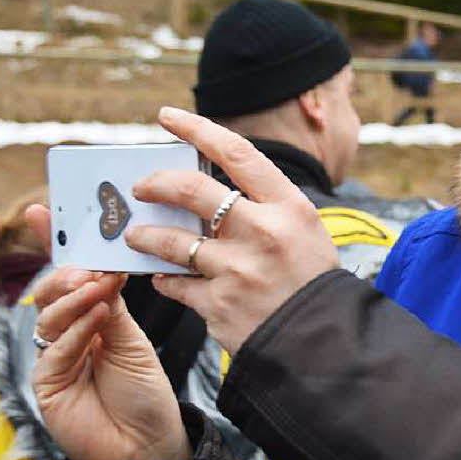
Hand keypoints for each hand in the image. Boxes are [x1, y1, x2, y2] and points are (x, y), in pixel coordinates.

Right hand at [24, 212, 191, 459]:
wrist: (149, 446)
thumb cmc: (145, 393)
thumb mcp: (133, 340)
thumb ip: (114, 306)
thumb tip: (103, 267)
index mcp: (90, 318)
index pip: (69, 276)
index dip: (55, 245)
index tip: (44, 211)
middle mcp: (67, 334)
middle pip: (53, 291)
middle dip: (67, 272)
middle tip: (90, 264)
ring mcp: (53, 359)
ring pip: (50, 316)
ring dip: (74, 297)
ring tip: (97, 285)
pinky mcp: (47, 385)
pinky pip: (55, 348)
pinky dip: (75, 330)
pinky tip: (96, 317)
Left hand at [123, 107, 339, 354]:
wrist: (325, 341)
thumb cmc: (312, 283)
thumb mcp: (304, 232)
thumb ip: (264, 209)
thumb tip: (210, 189)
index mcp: (289, 208)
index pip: (237, 153)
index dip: (197, 129)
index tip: (167, 117)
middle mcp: (264, 232)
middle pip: (193, 190)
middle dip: (157, 182)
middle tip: (141, 187)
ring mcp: (239, 270)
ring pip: (172, 241)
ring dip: (146, 235)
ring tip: (135, 235)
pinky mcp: (219, 305)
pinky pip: (175, 284)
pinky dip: (164, 279)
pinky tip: (162, 278)